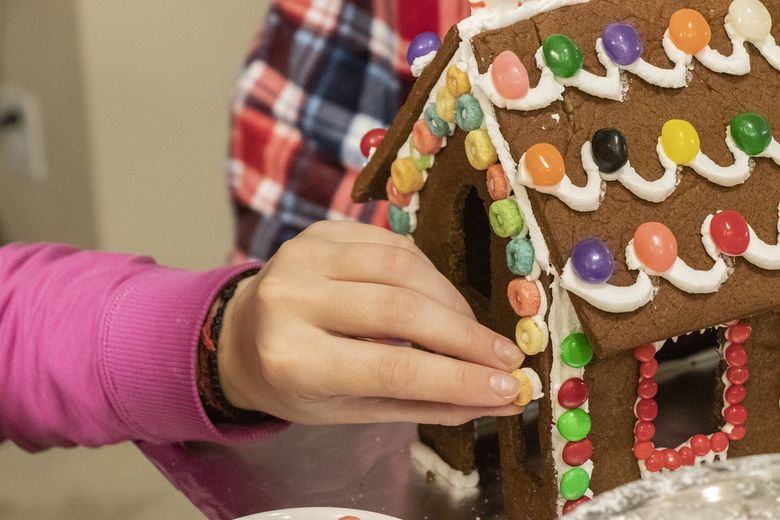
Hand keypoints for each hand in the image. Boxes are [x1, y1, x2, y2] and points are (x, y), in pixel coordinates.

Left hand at [218, 221, 525, 425]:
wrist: (240, 334)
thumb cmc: (294, 385)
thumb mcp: (349, 410)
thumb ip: (422, 404)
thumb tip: (498, 398)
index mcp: (292, 359)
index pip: (391, 368)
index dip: (457, 377)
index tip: (508, 385)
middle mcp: (291, 300)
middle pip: (400, 309)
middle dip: (465, 336)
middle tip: (507, 357)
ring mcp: (302, 255)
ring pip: (402, 266)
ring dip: (452, 301)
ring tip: (474, 333)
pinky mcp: (320, 230)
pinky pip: (392, 243)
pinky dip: (427, 273)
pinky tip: (440, 299)